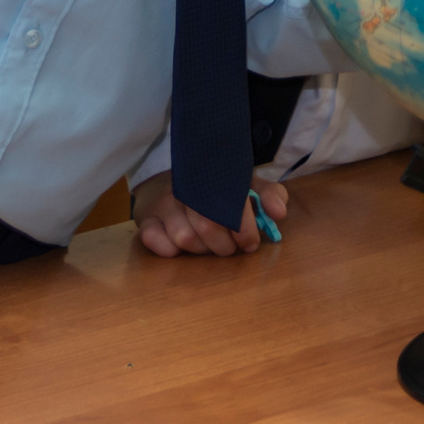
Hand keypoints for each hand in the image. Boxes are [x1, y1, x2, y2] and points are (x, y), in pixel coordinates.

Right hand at [133, 170, 290, 257]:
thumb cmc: (215, 185)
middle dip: (225, 245)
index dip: (245, 229)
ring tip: (209, 244)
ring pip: (185, 239)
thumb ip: (268, 194)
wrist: (171, 173)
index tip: (251, 242)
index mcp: (214, 174)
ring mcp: (163, 202)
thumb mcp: (244, 183)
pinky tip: (180, 245)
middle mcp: (185, 186)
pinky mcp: (145, 218)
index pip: (232, 204)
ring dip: (202, 249)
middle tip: (232, 247)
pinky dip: (170, 249)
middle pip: (208, 227)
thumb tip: (279, 213)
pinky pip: (157, 243)